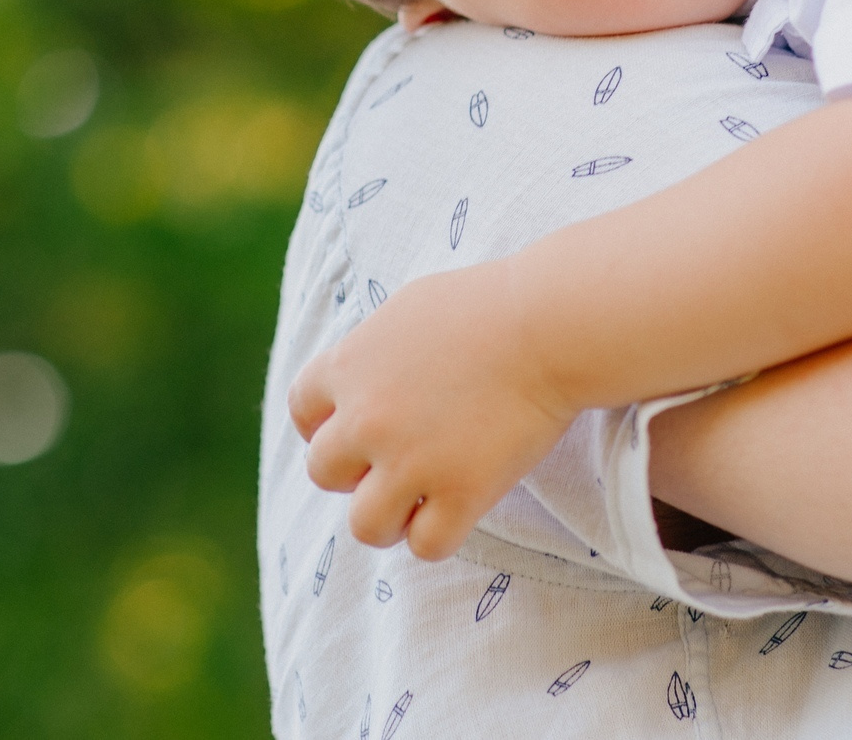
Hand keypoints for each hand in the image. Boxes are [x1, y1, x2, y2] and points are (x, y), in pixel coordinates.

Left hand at [288, 261, 577, 560]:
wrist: (548, 324)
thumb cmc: (488, 305)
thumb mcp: (408, 310)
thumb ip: (374, 350)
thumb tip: (362, 379)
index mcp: (349, 366)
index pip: (303, 411)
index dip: (324, 427)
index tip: (356, 433)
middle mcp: (366, 418)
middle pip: (323, 471)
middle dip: (356, 472)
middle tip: (397, 463)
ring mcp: (410, 461)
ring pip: (364, 525)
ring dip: (389, 517)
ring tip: (420, 502)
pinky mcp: (460, 492)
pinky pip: (426, 545)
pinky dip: (440, 535)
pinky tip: (461, 509)